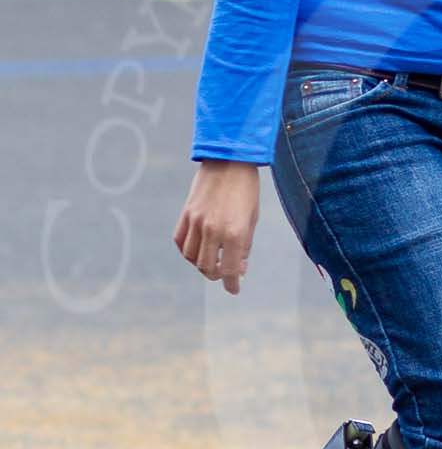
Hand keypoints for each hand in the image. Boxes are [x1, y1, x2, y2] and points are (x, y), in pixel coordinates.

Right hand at [173, 161, 259, 294]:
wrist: (229, 160)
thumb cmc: (247, 190)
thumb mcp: (252, 219)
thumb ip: (245, 245)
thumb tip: (240, 267)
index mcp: (235, 233)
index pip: (231, 270)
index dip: (233, 284)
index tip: (235, 289)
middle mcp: (213, 230)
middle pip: (208, 268)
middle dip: (218, 275)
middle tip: (226, 271)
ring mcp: (196, 222)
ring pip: (192, 258)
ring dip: (202, 264)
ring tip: (214, 259)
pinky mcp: (185, 214)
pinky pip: (181, 241)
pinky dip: (188, 250)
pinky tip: (199, 248)